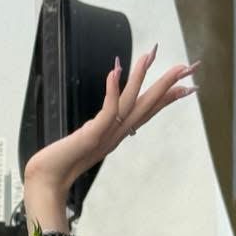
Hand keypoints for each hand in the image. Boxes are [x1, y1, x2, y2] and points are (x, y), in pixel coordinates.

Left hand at [22, 45, 198, 227]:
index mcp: (118, 134)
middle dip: (168, 84)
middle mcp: (117, 133)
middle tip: (187, 67)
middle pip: (148, 105)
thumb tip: (106, 123)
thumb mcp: (89, 141)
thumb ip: (99, 130)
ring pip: (131, 102)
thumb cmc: (63, 161)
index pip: (147, 111)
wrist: (48, 179)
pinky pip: (107, 110)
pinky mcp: (93, 134)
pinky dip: (113, 91)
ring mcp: (107, 134)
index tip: (187, 85)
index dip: (167, 98)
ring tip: (150, 56)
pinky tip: (115, 72)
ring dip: (141, 78)